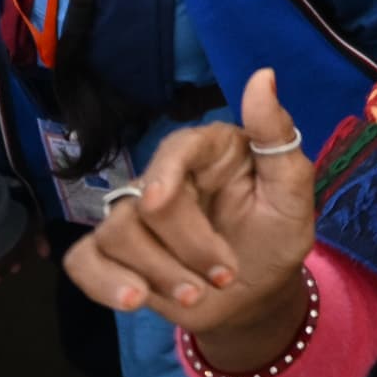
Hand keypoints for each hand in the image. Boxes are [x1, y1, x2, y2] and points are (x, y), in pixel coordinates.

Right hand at [61, 67, 323, 367]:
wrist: (257, 295)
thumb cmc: (276, 236)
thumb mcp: (292, 193)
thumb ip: (277, 138)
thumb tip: (264, 76)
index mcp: (207, 153)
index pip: (175, 147)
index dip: (164, 172)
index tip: (160, 202)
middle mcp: (164, 177)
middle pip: (144, 202)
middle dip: (186, 248)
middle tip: (224, 276)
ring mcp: (133, 217)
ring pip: (114, 234)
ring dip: (158, 274)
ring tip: (197, 297)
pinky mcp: (113, 256)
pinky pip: (84, 260)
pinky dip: (102, 283)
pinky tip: (133, 300)